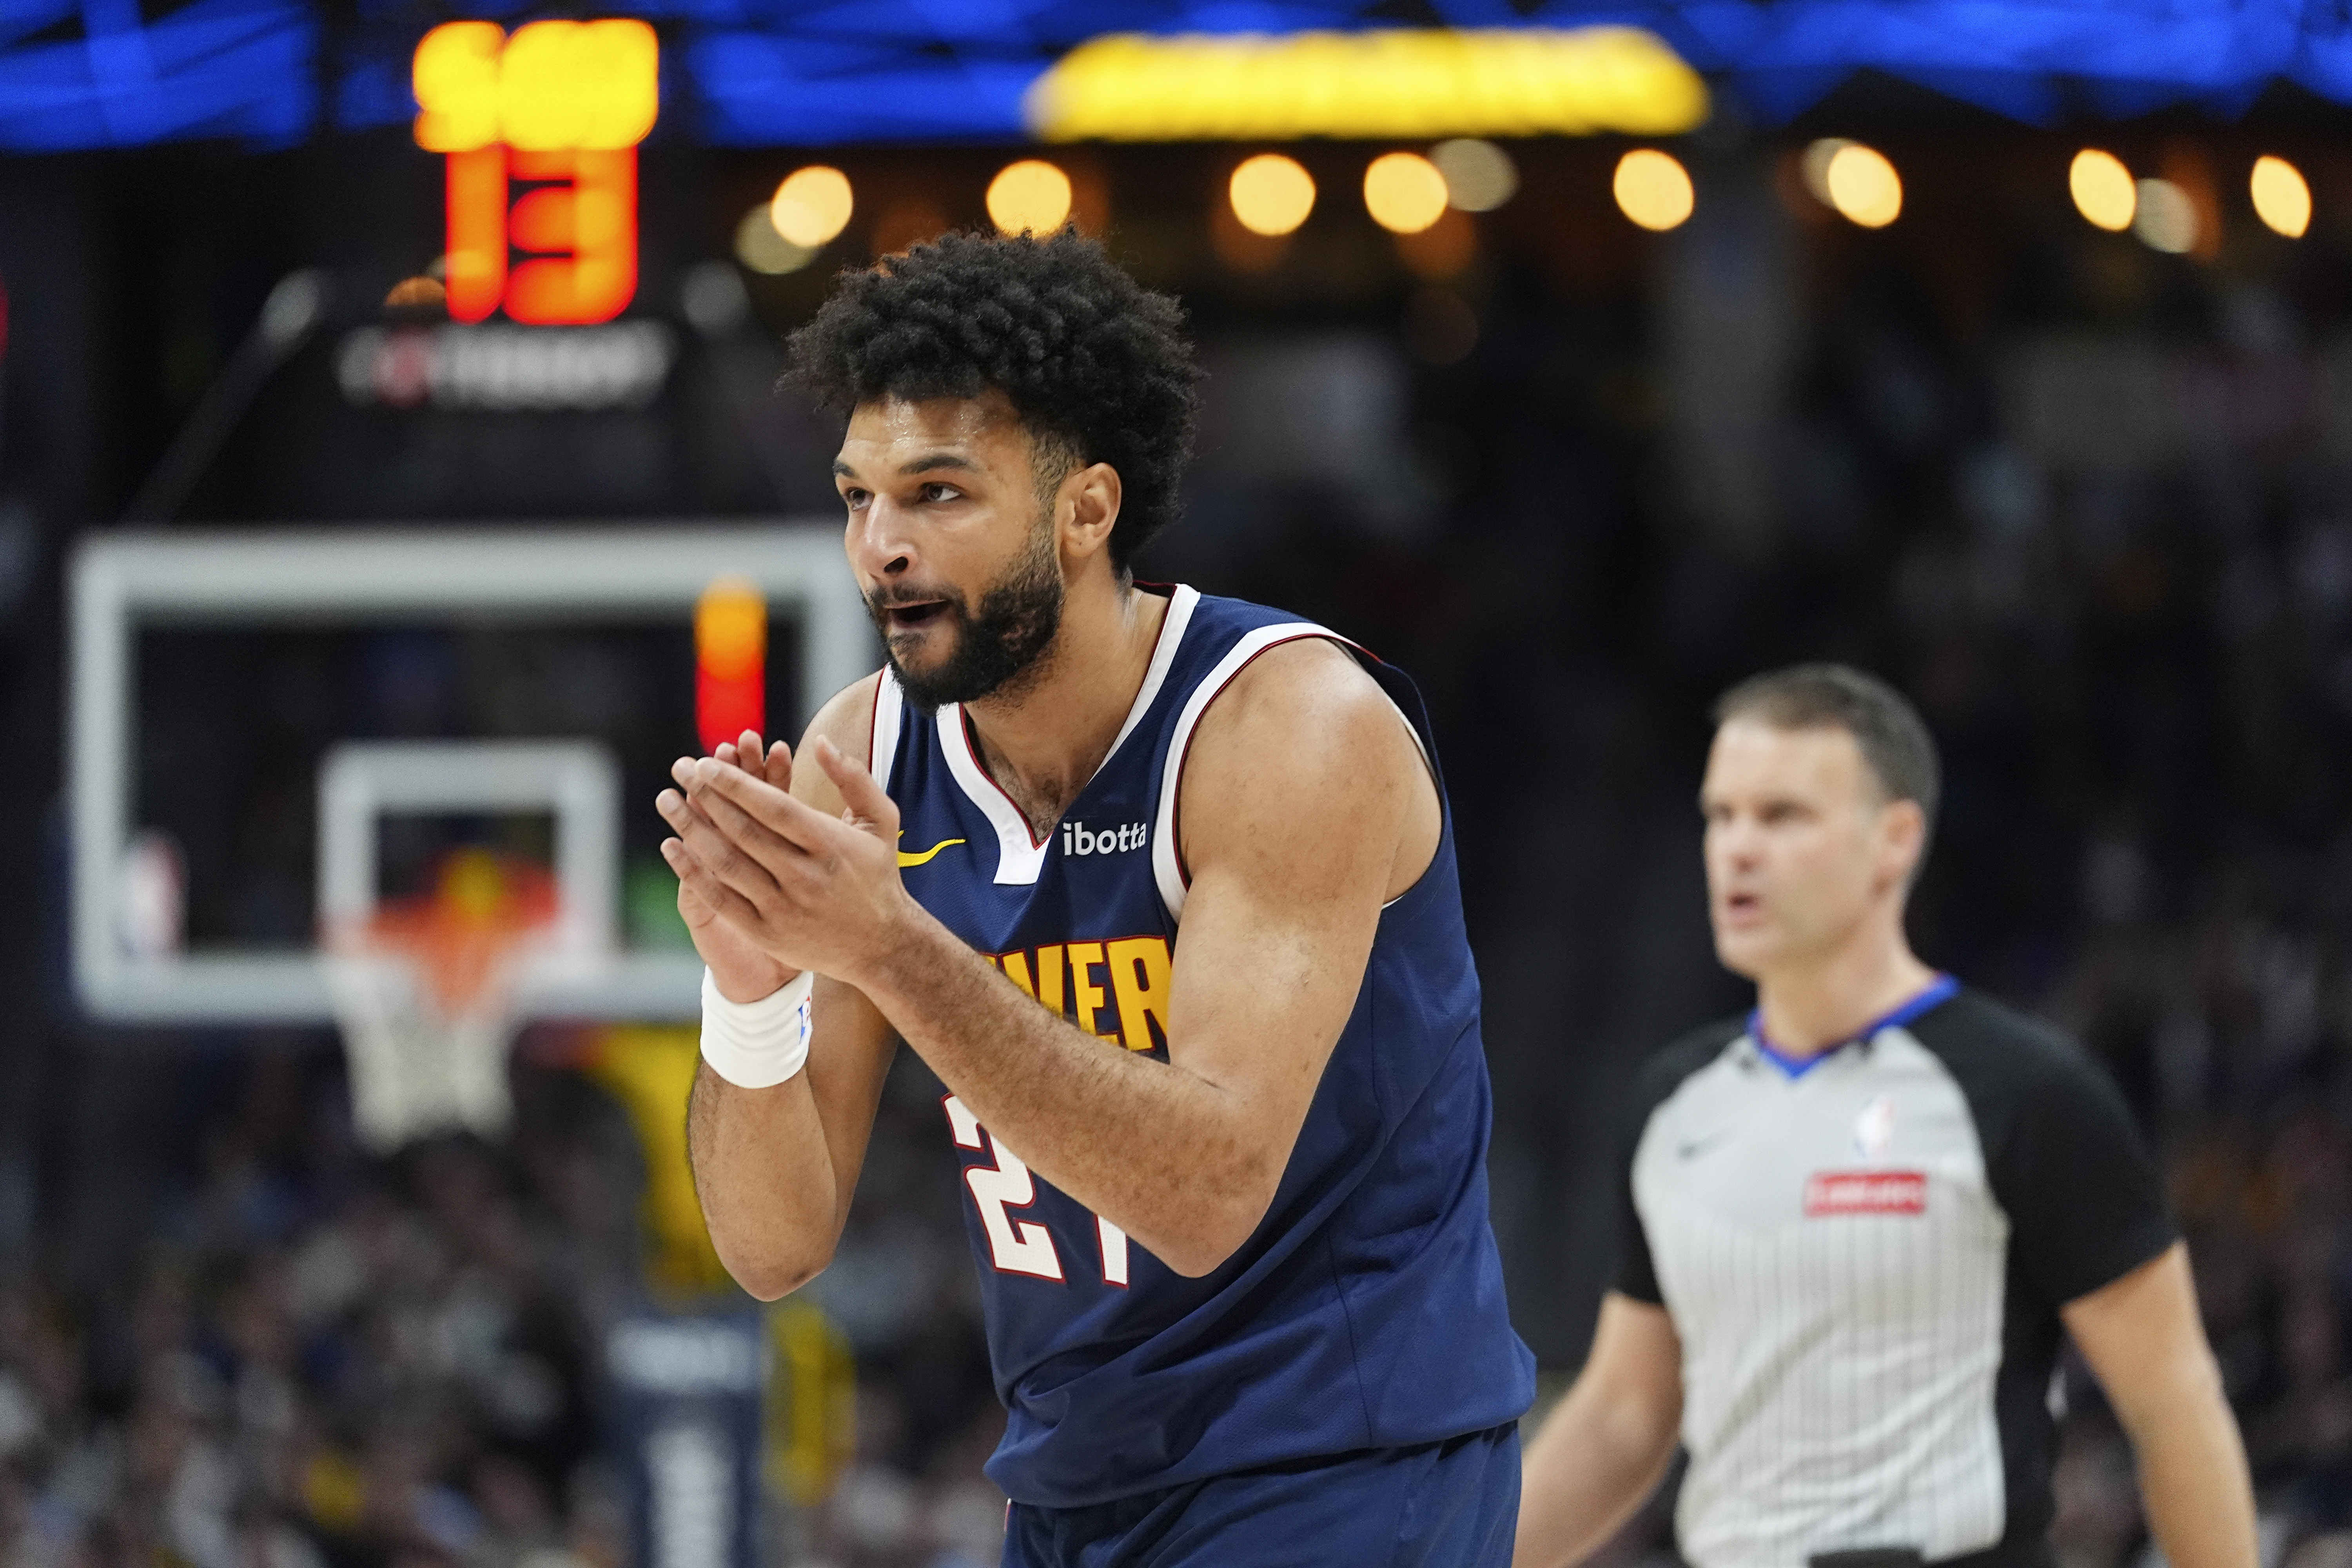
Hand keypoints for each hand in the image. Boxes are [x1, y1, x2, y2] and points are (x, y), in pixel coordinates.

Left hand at [656, 736, 911, 986]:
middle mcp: (805, 877)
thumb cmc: (878, 874)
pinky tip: (673, 847)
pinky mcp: (766, 932)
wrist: (881, 946)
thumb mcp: (880, 821)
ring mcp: (783, 908)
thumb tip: (822, 741)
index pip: (774, 807)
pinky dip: (692, 872)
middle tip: (679, 768)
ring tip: (667, 800)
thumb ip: (853, 777)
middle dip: (705, 796)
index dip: (736, 783)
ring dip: (691, 829)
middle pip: (743, 831)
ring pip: (726, 863)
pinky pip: (720, 898)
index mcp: (830, 845)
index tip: (705, 762)